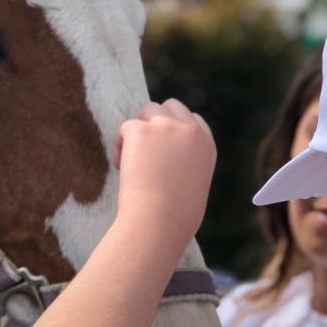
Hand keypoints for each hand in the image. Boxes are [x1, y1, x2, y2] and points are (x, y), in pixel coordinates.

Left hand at [115, 99, 214, 250]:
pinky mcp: (141, 130)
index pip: (192, 119)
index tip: (163, 150)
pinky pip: (125, 128)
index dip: (174, 131)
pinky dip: (120, 146)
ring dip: (138, 131)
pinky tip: (121, 167)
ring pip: (146, 111)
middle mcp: (190, 130)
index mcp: (207, 144)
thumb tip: (167, 157)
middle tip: (145, 152)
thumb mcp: (195, 183)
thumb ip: (187, 161)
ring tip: (132, 161)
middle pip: (169, 106)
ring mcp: (165, 126)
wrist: (160, 220)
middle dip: (155, 122)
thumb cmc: (175, 215)